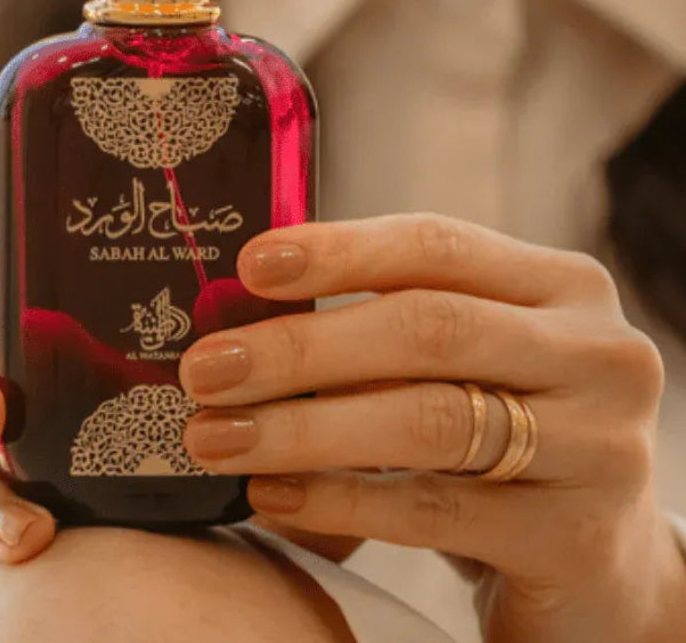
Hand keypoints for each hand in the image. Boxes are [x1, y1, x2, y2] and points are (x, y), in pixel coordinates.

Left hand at [179, 214, 685, 642]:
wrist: (602, 564)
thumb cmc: (505, 434)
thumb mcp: (466, 362)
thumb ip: (385, 326)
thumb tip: (240, 318)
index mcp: (560, 286)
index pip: (436, 245)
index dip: (337, 250)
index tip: (249, 265)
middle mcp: (595, 354)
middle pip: (426, 329)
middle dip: (299, 348)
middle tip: (206, 369)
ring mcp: (599, 448)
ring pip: (427, 419)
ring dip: (302, 428)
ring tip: (216, 436)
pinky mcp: (579, 541)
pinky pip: (434, 511)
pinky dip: (339, 500)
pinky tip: (273, 495)